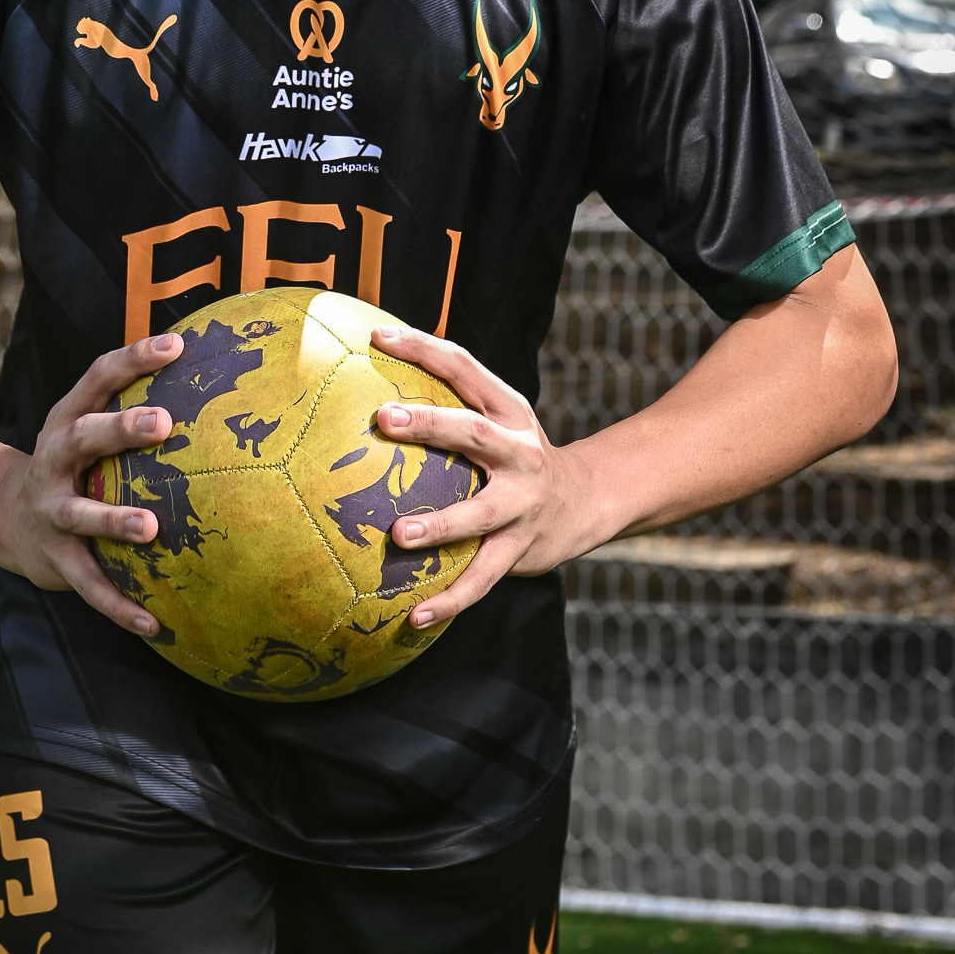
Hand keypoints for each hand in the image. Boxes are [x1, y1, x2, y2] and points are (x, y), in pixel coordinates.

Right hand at [0, 332, 182, 636]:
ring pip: (80, 514)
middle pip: (83, 436)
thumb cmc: (76, 464)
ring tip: (151, 527)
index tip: (175, 345)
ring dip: (113, 520)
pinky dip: (118, 605)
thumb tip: (209, 369)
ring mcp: (51, 509)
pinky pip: (88, 584)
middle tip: (162, 422)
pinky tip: (154, 623)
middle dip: (119, 428)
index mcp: (67, 419)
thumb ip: (133, 406)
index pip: (98, 377)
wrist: (5, 518)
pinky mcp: (54, 558)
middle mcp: (54, 459)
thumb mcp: (90, 429)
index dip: (134, 358)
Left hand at [370, 324, 584, 627]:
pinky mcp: (520, 548)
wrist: (585, 501)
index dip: (422, 348)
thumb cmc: (514, 454)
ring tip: (398, 535)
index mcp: (507, 410)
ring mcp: (522, 502)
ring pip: (479, 514)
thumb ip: (448, 400)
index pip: (464, 367)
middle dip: (428, 423)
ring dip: (440, 525)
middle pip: (472, 431)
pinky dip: (449, 600)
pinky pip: (481, 577)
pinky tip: (413, 617)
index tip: (377, 336)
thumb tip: (369, 375)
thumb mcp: (495, 417)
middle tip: (383, 418)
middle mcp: (518, 451)